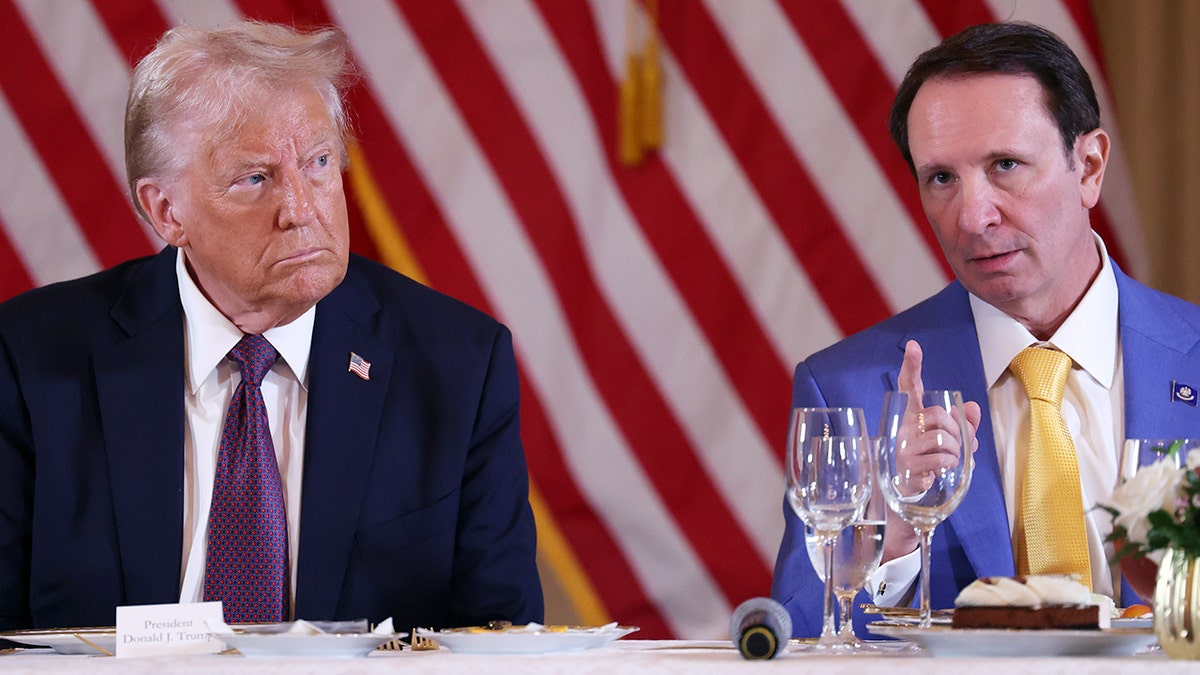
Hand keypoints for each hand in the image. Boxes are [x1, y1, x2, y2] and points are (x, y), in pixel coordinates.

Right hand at [881, 340, 981, 561]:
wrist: (906, 506)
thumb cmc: (926, 469)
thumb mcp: (949, 446)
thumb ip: (964, 427)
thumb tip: (975, 407)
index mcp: (911, 419)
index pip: (909, 387)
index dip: (911, 366)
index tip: (914, 346)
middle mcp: (903, 430)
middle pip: (938, 416)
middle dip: (957, 432)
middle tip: (958, 447)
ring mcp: (903, 449)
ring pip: (944, 439)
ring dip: (957, 453)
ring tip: (950, 463)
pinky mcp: (908, 469)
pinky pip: (941, 460)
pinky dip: (949, 467)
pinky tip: (938, 474)